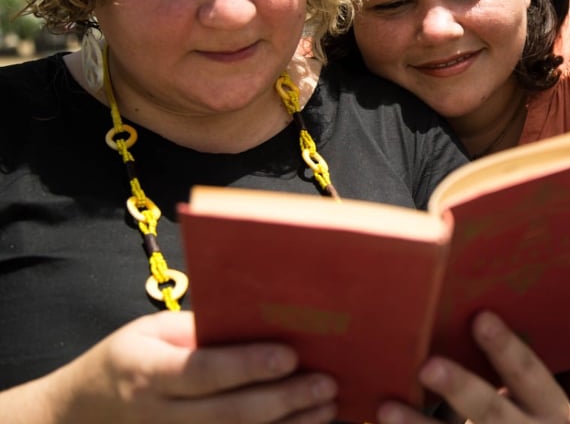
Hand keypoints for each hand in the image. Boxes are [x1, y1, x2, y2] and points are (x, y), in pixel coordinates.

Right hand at [1, 311, 337, 423]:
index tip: (290, 355)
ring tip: (327, 406)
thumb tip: (259, 317)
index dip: (248, 365)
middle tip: (326, 382)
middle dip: (283, 399)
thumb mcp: (150, 333)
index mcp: (147, 373)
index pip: (202, 372)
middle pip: (228, 414)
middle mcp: (158, 415)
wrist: (80, 414)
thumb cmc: (126, 360)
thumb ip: (197, 330)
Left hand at [376, 311, 569, 423]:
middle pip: (491, 411)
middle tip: (428, 367)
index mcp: (549, 409)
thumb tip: (457, 327)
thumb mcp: (537, 406)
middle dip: (460, 388)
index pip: (528, 372)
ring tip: (386, 408)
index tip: (481, 318)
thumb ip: (506, 377)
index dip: (505, 347)